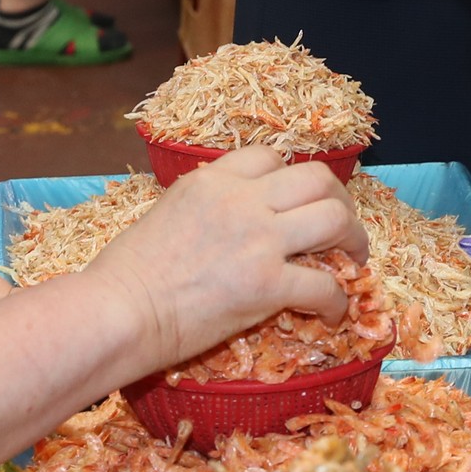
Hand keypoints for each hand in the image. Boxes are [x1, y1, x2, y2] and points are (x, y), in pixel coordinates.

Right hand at [85, 148, 368, 373]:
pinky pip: (324, 285)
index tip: (300, 204)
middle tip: (343, 229)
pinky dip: (336, 301)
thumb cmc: (125, 275)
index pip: (271, 157)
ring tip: (353, 262)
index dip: (294, 180)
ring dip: (353, 240)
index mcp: (212, 180)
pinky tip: (331, 314)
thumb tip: (225, 225)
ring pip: (333, 218)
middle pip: (317, 178)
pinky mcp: (266, 284)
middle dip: (340, 202)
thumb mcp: (166, 213)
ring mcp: (257, 239)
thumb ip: (205, 208)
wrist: (117, 312)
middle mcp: (240, 199)